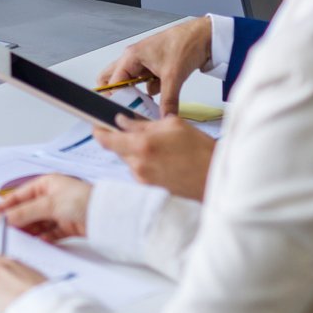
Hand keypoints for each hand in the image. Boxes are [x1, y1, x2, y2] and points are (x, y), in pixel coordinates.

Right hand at [0, 172, 91, 240]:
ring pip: (36, 224)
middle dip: (15, 222)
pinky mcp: (66, 227)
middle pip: (26, 211)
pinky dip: (42, 239)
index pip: (18, 196)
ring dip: (27, 232)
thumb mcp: (49, 204)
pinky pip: (48, 234)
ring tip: (16, 241)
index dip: (3, 207)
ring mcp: (58, 213)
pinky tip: (35, 245)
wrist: (108, 215)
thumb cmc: (82, 199)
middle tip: (1, 233)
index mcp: (45, 184)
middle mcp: (50, 197)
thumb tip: (3, 218)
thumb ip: (24, 212)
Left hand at [92, 112, 215, 200]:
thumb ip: (143, 123)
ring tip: (162, 151)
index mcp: (142, 145)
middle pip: (118, 150)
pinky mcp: (150, 190)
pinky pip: (139, 174)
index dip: (99, 132)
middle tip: (144, 136)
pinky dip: (146, 166)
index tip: (97, 126)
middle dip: (125, 141)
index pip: (107, 140)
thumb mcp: (173, 125)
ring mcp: (143, 180)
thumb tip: (122, 121)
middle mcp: (139, 165)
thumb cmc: (201, 152)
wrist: (216, 179)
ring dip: (137, 154)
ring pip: (129, 162)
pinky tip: (165, 163)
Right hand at [96, 15, 212, 107]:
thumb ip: (168, 100)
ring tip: (143, 105)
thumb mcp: (174, 77)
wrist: (203, 37)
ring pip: (130, 81)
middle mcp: (134, 58)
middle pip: (114, 78)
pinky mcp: (154, 66)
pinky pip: (144, 82)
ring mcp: (143, 61)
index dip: (116, 97)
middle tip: (126, 107)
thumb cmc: (184, 44)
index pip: (113, 81)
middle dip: (117, 93)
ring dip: (135, 93)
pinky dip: (149, 91)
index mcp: (131, 56)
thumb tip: (164, 116)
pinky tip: (158, 98)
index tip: (122, 111)